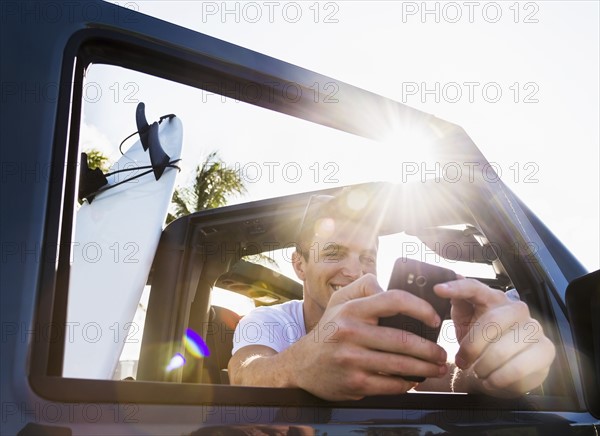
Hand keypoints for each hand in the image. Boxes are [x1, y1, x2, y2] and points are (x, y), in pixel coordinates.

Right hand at [290, 274, 447, 399]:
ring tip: (437, 367)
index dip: (420, 308)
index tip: (434, 319)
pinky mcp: (354, 382)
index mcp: (351, 309)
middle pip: (403, 340)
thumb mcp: (339, 301)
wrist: (302, 366)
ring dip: (426, 368)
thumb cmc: (329, 330)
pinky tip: (415, 380)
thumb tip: (389, 285)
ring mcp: (352, 359)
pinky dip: (407, 383)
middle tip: (442, 353)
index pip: (393, 300)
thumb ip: (364, 286)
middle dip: (430, 349)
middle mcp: (350, 332)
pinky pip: (390, 385)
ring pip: (401, 365)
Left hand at [434, 279, 555, 396]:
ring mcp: (534, 328)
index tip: (438, 290)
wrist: (502, 370)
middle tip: (462, 361)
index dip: (457, 287)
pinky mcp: (546, 350)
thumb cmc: (481, 342)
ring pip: (504, 348)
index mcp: (493, 298)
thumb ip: (458, 306)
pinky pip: (518, 367)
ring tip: (479, 372)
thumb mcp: (465, 323)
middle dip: (472, 346)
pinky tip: (492, 380)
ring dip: (485, 365)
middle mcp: (516, 308)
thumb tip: (442, 287)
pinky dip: (499, 378)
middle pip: (492, 321)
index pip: (474, 287)